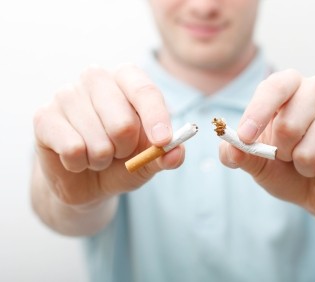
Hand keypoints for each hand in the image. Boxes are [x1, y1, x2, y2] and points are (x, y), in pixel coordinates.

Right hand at [33, 65, 183, 205]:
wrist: (86, 179)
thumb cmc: (122, 161)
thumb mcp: (149, 160)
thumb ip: (166, 156)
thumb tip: (176, 153)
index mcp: (127, 79)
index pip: (145, 91)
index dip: (156, 118)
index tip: (162, 142)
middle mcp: (96, 79)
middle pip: (123, 122)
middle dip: (126, 150)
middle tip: (119, 152)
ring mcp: (67, 95)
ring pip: (97, 141)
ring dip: (102, 160)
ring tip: (96, 155)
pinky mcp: (44, 116)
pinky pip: (72, 149)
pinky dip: (79, 164)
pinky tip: (75, 158)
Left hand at [219, 69, 314, 217]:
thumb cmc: (286, 167)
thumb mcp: (257, 163)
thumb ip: (238, 154)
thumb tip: (229, 148)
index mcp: (288, 87)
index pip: (274, 86)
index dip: (257, 113)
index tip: (246, 138)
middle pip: (289, 123)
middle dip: (283, 153)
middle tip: (289, 156)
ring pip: (311, 147)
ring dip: (305, 166)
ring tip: (310, 163)